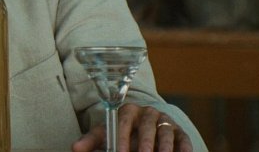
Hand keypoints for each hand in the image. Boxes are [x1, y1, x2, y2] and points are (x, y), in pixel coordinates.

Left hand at [71, 103, 193, 151]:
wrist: (146, 132)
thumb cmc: (122, 135)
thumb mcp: (106, 136)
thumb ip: (92, 141)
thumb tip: (75, 148)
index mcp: (127, 111)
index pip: (123, 122)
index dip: (122, 138)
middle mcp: (147, 113)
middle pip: (146, 126)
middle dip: (145, 143)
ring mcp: (164, 121)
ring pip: (165, 132)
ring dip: (164, 147)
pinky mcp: (179, 131)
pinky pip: (182, 139)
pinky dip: (183, 148)